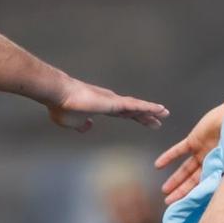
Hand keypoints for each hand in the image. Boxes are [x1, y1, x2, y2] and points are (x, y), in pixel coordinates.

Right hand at [45, 78, 167, 133]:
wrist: (58, 95)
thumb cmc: (62, 107)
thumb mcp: (72, 123)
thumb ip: (81, 125)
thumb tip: (88, 127)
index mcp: (102, 108)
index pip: (123, 114)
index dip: (135, 117)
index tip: (144, 121)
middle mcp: (110, 102)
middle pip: (133, 110)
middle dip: (147, 115)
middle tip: (161, 117)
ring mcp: (113, 101)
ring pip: (137, 107)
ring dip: (151, 110)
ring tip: (165, 113)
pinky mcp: (114, 102)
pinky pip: (135, 106)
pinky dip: (148, 108)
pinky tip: (159, 110)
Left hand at [153, 102, 223, 203]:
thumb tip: (221, 194)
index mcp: (221, 168)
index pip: (205, 186)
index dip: (195, 196)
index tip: (186, 207)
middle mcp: (211, 161)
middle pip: (193, 180)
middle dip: (181, 191)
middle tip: (170, 202)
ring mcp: (202, 150)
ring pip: (185, 168)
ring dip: (175, 179)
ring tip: (164, 190)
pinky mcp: (194, 140)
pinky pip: (179, 150)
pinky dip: (169, 157)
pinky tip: (158, 166)